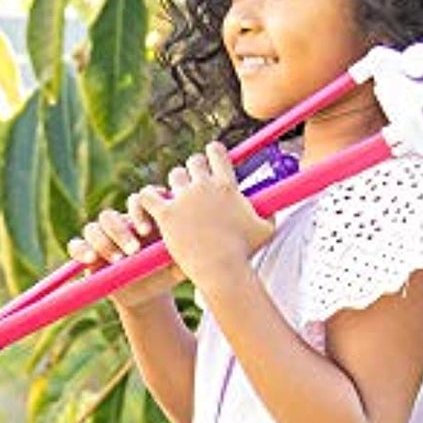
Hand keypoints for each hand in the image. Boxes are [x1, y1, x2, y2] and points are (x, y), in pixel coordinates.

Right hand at [67, 191, 181, 309]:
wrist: (147, 294)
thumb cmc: (164, 273)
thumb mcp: (177, 264)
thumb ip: (183, 250)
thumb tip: (196, 240)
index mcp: (141, 218)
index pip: (137, 201)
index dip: (139, 210)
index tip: (146, 231)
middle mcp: (120, 224)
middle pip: (112, 214)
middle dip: (121, 231)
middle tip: (134, 250)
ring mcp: (102, 237)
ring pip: (94, 227)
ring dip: (104, 242)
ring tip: (118, 260)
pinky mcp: (87, 252)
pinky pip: (76, 245)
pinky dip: (81, 249)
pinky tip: (92, 259)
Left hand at [137, 142, 273, 293]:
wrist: (223, 270)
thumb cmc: (245, 253)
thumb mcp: (265, 230)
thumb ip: (269, 214)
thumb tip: (275, 209)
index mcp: (227, 185)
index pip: (216, 152)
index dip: (212, 156)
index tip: (211, 165)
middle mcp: (204, 186)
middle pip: (193, 162)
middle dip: (193, 172)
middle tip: (193, 188)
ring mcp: (184, 199)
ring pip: (173, 176)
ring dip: (175, 187)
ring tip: (176, 201)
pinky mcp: (166, 215)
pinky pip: (147, 196)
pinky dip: (147, 200)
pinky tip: (151, 211)